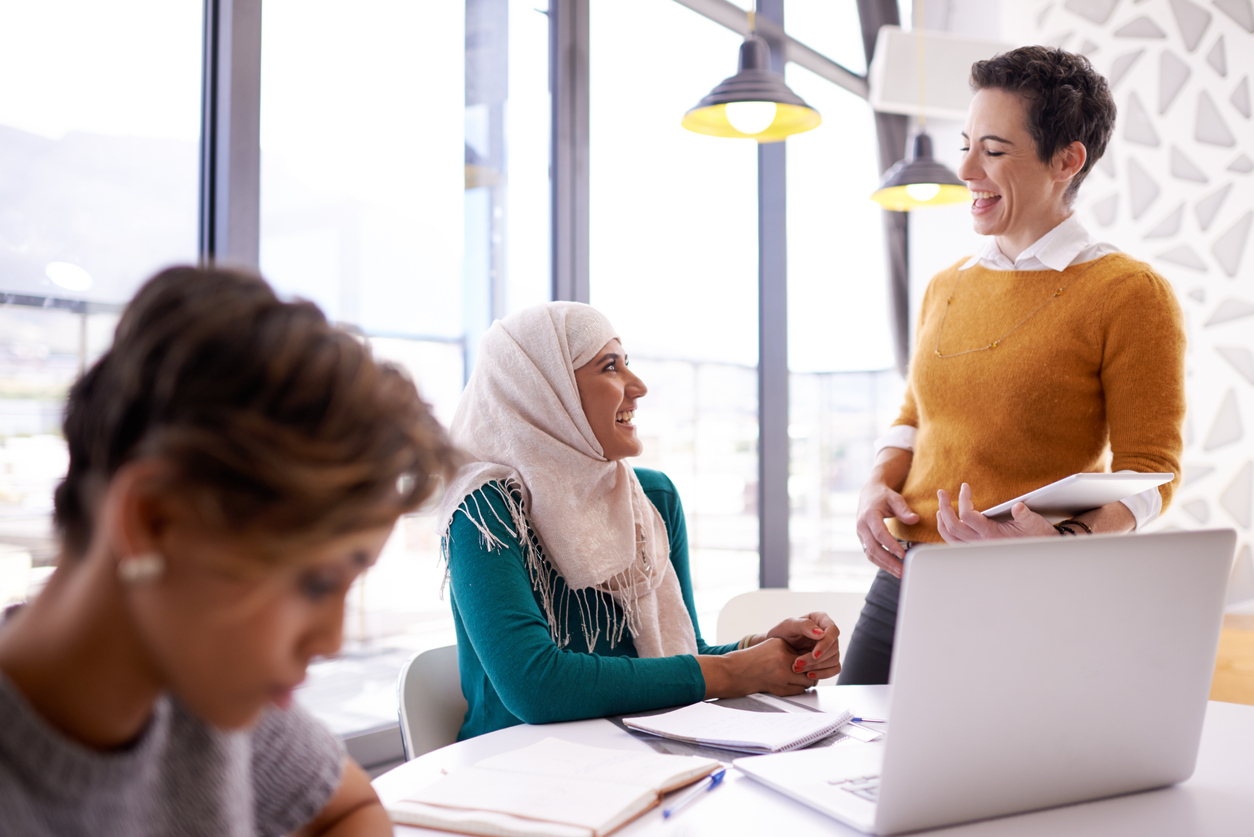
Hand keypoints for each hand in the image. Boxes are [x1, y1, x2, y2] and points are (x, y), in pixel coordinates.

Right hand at [698, 638, 813, 698]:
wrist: (737, 672)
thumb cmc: (753, 657)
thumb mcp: (773, 644)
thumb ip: (790, 648)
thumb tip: (808, 656)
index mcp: (782, 647)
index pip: (806, 654)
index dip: (811, 658)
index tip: (812, 659)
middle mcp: (783, 661)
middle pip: (809, 668)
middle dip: (811, 670)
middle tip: (810, 670)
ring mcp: (782, 677)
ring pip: (807, 681)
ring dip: (806, 680)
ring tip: (801, 677)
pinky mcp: (780, 690)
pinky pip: (798, 691)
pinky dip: (798, 688)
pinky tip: (792, 683)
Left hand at [761, 612, 840, 683]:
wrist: (775, 647)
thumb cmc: (782, 632)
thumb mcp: (788, 625)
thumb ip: (804, 625)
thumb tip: (821, 634)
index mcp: (821, 619)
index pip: (833, 631)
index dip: (826, 644)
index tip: (814, 655)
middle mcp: (828, 633)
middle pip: (834, 648)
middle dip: (816, 659)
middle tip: (797, 664)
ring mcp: (830, 647)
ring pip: (834, 660)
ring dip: (817, 667)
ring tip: (797, 669)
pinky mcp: (828, 660)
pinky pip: (834, 669)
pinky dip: (824, 674)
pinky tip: (809, 675)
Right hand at [856, 478, 918, 579]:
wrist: (869, 493)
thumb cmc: (883, 495)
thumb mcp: (895, 498)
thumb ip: (904, 510)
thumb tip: (915, 520)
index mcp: (869, 515)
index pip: (879, 534)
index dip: (891, 545)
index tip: (903, 554)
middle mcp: (862, 526)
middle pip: (873, 548)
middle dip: (888, 561)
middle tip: (903, 571)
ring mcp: (860, 533)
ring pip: (870, 553)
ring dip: (884, 565)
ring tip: (899, 573)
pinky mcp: (863, 539)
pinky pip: (869, 553)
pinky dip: (880, 562)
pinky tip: (892, 568)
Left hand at [935, 483, 1055, 543]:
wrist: (1041, 551)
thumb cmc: (1037, 534)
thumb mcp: (1033, 522)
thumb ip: (1024, 514)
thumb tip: (1017, 506)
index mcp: (991, 534)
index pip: (967, 515)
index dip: (963, 499)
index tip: (965, 486)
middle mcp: (981, 543)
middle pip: (953, 526)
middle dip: (944, 508)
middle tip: (941, 492)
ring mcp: (978, 547)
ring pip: (951, 538)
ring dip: (942, 522)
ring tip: (939, 508)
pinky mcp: (979, 549)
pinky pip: (956, 543)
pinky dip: (947, 533)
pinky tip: (946, 523)